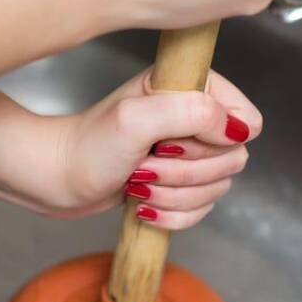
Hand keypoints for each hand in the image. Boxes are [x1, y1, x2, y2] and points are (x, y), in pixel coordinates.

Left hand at [48, 69, 261, 228]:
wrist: (54, 179)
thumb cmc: (86, 146)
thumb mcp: (136, 120)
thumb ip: (192, 112)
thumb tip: (237, 129)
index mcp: (190, 88)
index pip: (247, 119)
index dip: (218, 141)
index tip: (173, 143)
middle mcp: (193, 116)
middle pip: (233, 159)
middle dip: (187, 173)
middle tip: (145, 164)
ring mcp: (187, 152)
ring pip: (218, 188)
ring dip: (176, 195)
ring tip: (137, 182)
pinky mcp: (178, 182)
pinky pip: (202, 209)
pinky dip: (174, 214)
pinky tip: (144, 205)